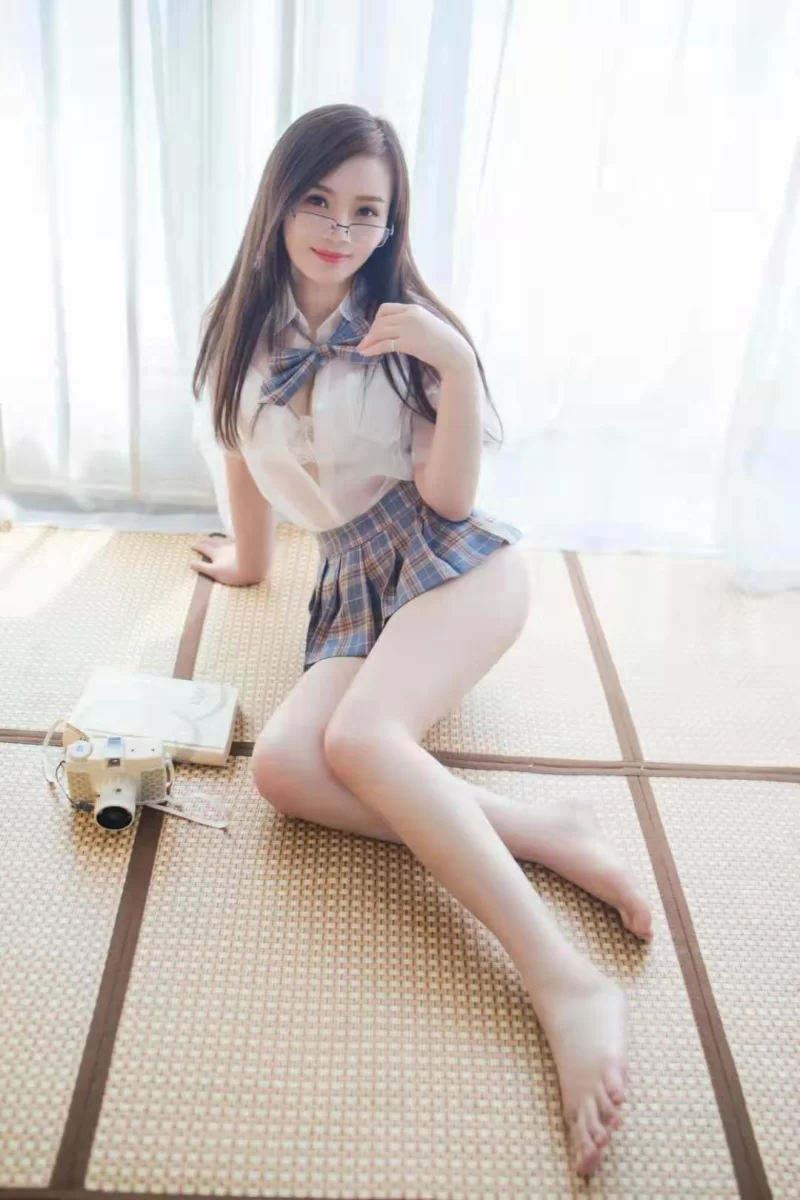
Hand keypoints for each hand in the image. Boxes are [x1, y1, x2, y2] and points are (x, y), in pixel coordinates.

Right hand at [189, 535, 264, 585]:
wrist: (253, 567)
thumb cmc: (233, 572)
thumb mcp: (215, 572)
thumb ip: (202, 567)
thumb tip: (190, 563)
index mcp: (216, 553)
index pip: (204, 548)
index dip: (197, 546)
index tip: (191, 545)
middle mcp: (223, 547)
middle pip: (212, 542)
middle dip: (205, 540)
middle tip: (200, 539)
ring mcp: (233, 546)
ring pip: (222, 539)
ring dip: (216, 538)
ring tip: (213, 537)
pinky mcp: (243, 546)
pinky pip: (234, 540)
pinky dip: (229, 538)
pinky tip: (231, 538)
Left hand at [356, 303, 474, 375]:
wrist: (455, 353)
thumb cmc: (444, 342)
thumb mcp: (427, 324)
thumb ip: (413, 321)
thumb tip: (397, 328)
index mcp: (414, 308)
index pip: (386, 309)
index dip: (376, 319)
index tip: (374, 330)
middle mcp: (409, 315)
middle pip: (380, 320)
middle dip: (370, 332)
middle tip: (364, 342)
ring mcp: (408, 328)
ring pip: (379, 331)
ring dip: (368, 341)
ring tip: (361, 349)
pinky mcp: (407, 343)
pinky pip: (384, 344)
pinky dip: (372, 349)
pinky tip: (366, 353)